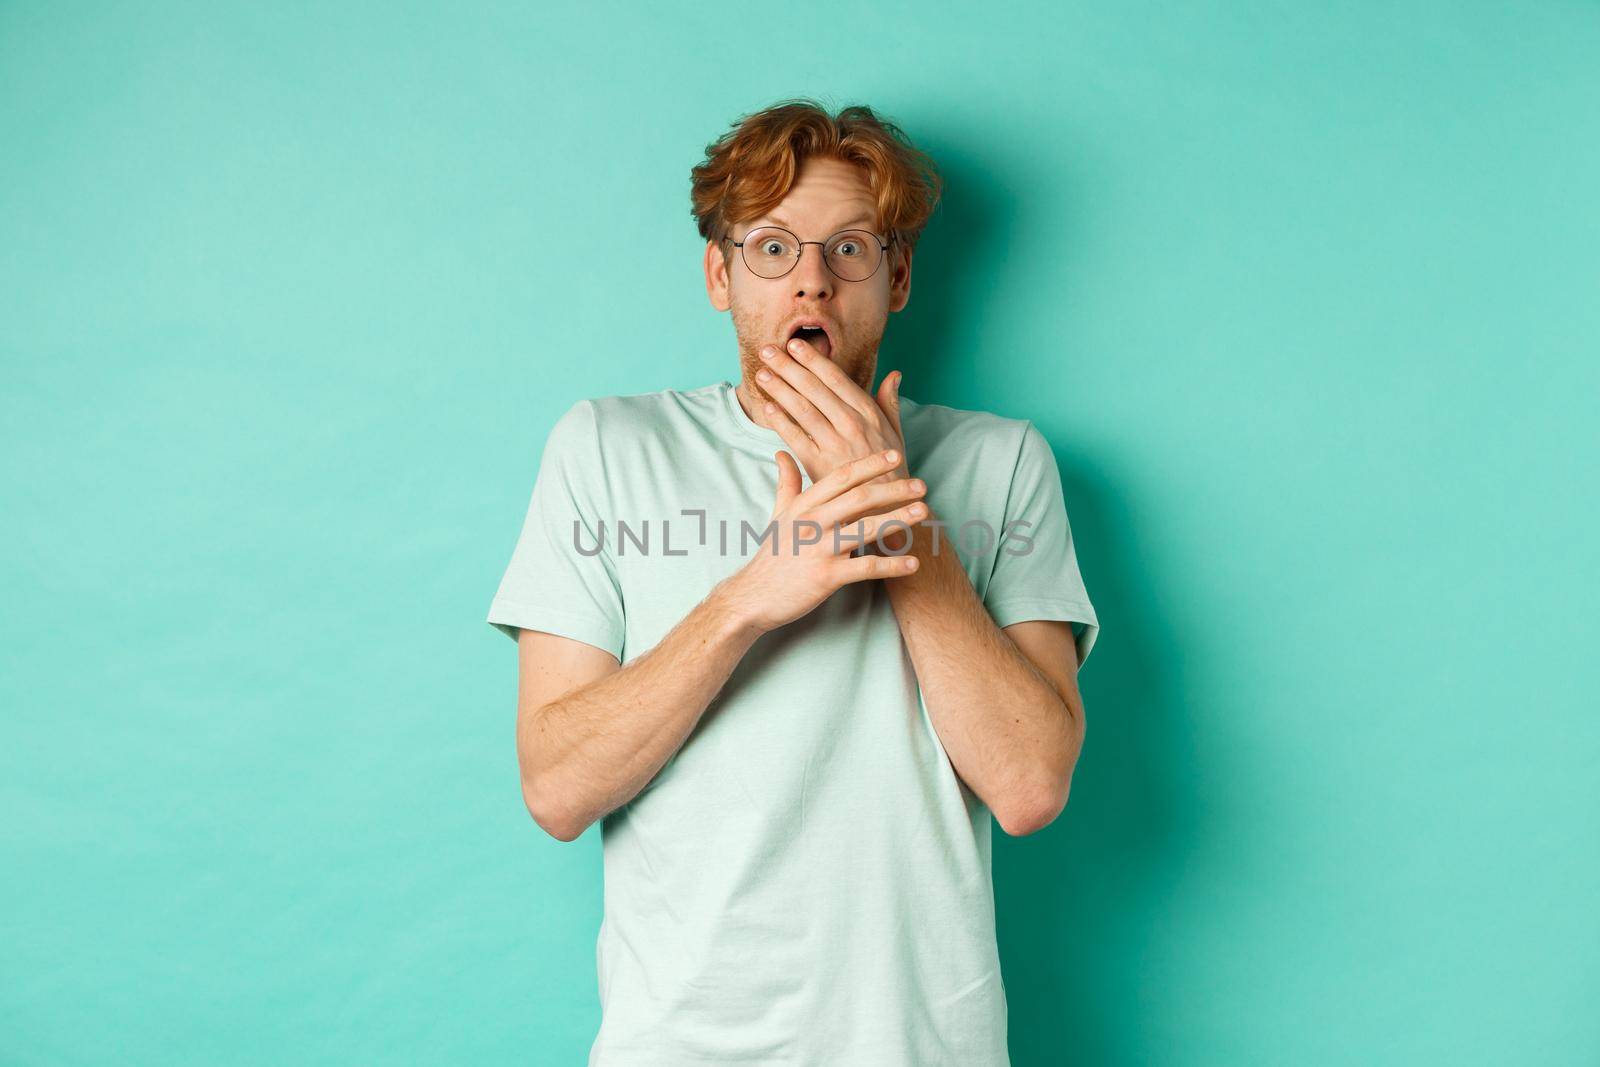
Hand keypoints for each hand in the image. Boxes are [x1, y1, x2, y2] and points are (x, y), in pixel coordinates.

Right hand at [712, 448, 927, 634]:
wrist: (753, 596)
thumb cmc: (772, 555)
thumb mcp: (778, 514)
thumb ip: (786, 483)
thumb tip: (782, 453)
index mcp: (804, 504)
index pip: (842, 477)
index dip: (870, 465)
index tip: (895, 455)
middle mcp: (812, 522)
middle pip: (859, 498)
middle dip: (893, 489)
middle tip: (922, 484)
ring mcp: (819, 549)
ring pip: (865, 529)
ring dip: (898, 520)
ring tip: (924, 513)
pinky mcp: (826, 577)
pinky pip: (865, 569)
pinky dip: (891, 566)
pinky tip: (913, 564)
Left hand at [755, 338, 908, 484]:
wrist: (889, 508)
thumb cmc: (891, 469)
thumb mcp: (897, 432)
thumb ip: (890, 401)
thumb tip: (894, 374)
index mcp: (868, 412)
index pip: (835, 378)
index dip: (813, 360)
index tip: (794, 344)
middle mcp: (851, 424)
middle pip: (814, 388)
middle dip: (789, 367)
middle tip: (768, 350)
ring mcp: (835, 444)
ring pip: (802, 409)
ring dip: (779, 389)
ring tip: (762, 374)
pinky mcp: (820, 465)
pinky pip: (796, 438)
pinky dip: (781, 422)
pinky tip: (768, 408)